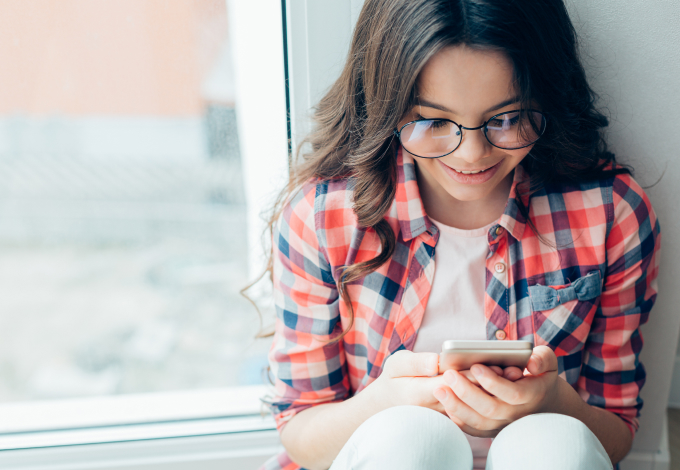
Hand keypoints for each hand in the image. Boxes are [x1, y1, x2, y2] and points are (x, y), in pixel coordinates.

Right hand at [366, 350, 516, 415]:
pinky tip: (505, 384)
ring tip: (514, 374)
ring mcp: (444, 414)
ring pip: (476, 404)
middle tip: (513, 368)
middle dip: (493, 381)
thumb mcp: (396, 365)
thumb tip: (437, 362)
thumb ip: (415, 363)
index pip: (453, 382)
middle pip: (469, 395)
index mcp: (421, 393)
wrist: (385, 406)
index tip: (492, 361)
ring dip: (496, 389)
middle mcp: (436, 407)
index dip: (474, 373)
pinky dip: (490, 396)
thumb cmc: (392, 381)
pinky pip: (475, 409)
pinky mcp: (450, 415)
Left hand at [432, 346, 562, 436]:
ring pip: (479, 422)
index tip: (475, 366)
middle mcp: (516, 413)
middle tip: (449, 375)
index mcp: (531, 395)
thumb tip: (531, 362)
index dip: (493, 382)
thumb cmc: (540, 374)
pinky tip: (444, 403)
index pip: (512, 394)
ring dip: (457, 407)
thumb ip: (542, 357)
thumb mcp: (547, 362)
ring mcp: (503, 424)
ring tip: (440, 389)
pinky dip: (458, 419)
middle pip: (491, 409)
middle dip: (467, 392)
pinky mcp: (492, 429)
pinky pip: (473, 429)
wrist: (542, 401)